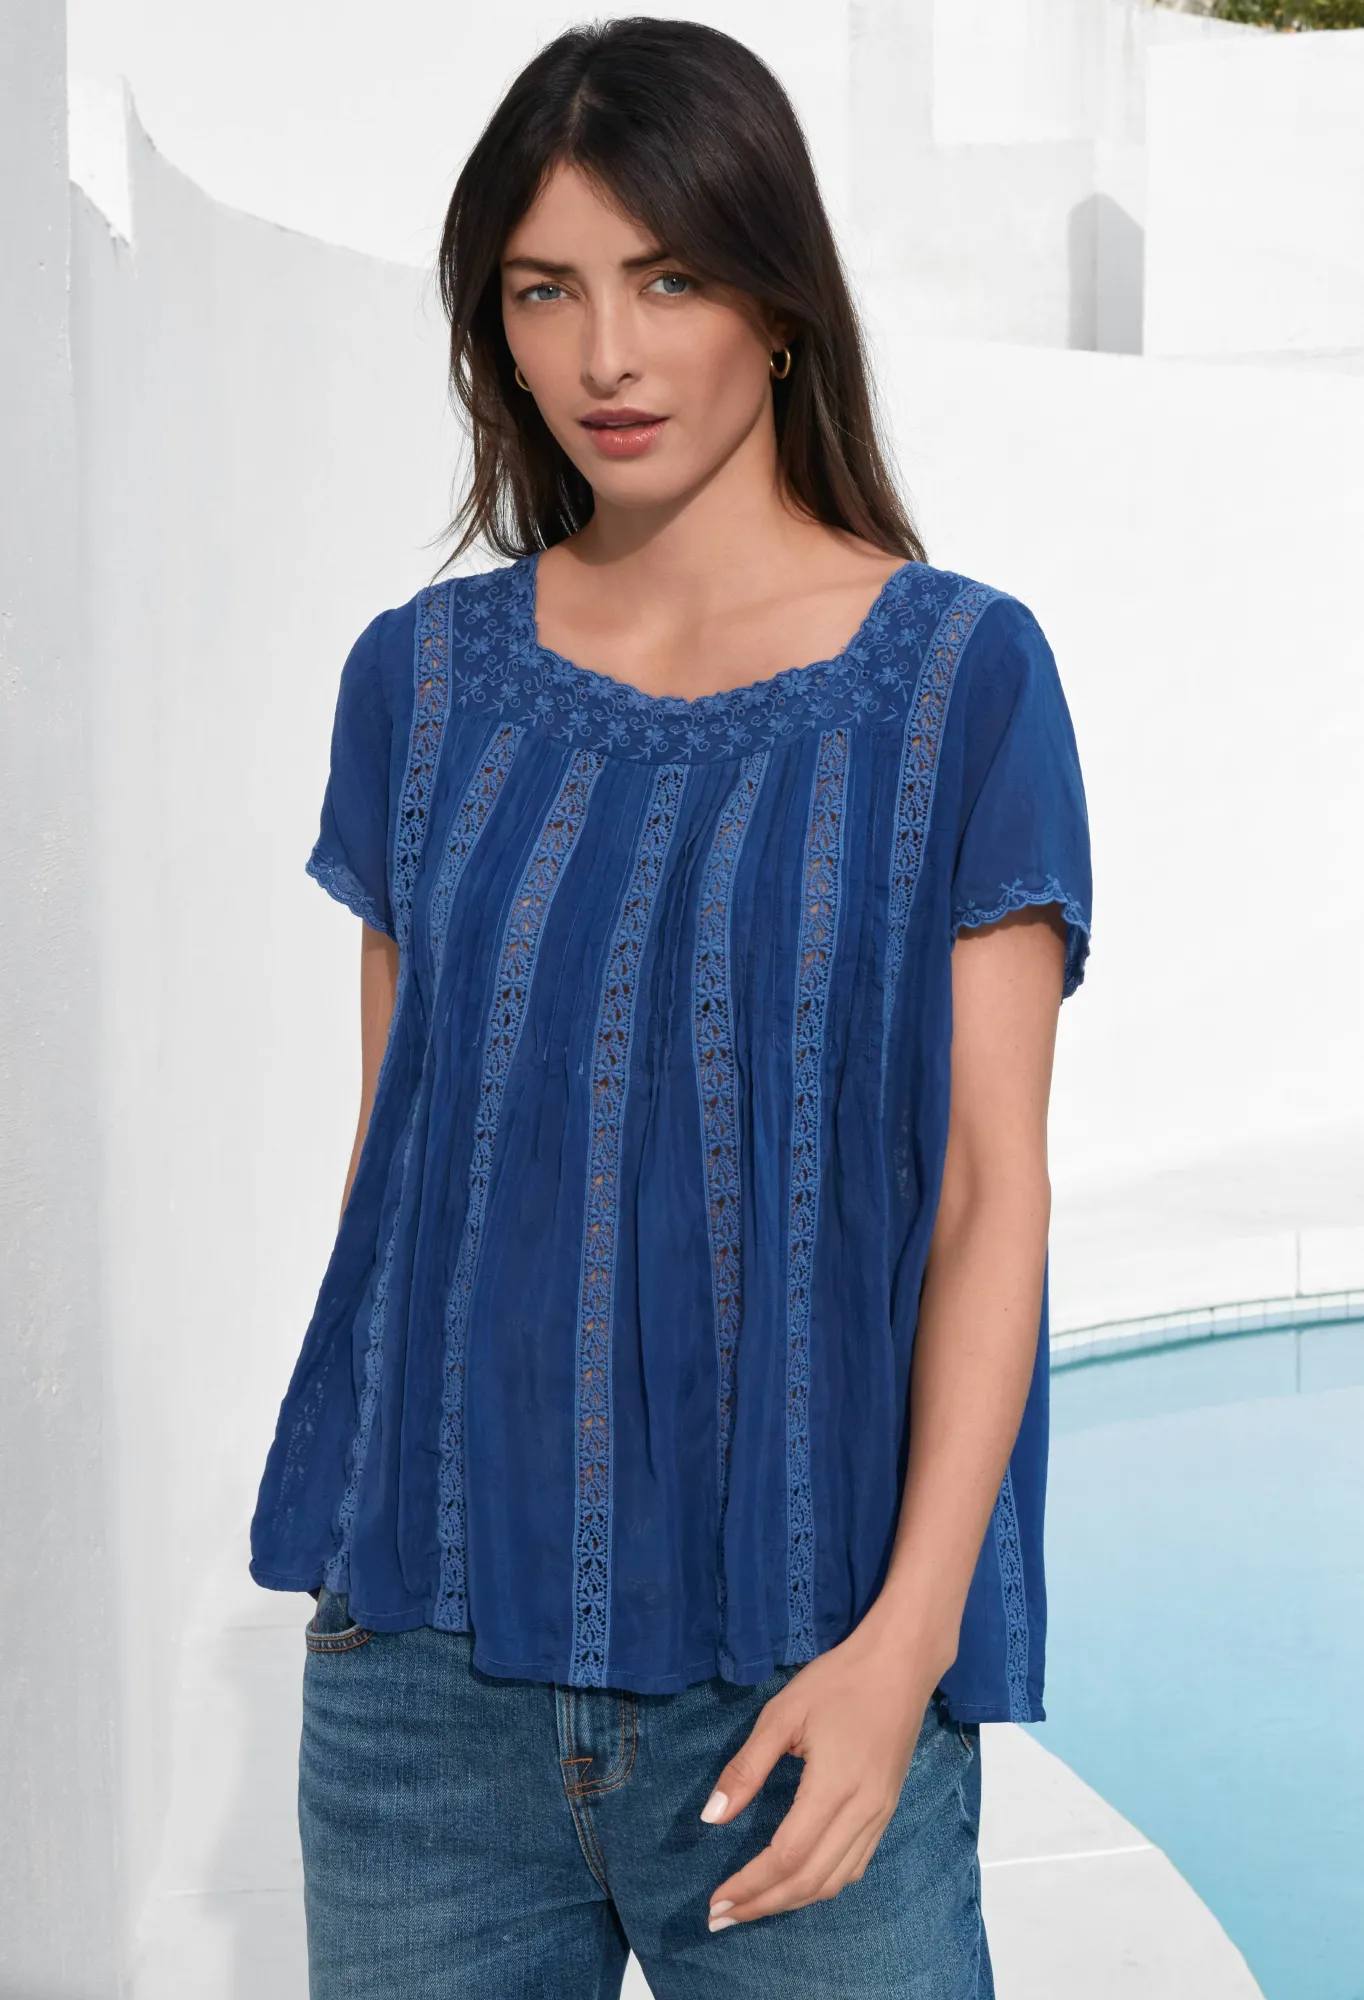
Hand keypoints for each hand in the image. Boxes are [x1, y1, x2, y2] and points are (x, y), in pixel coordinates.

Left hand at [700, 1616, 948, 1928]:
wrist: (900, 1665)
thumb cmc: (838, 1682)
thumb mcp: (782, 1714)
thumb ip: (747, 1768)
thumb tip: (712, 1818)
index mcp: (833, 1789)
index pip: (786, 1857)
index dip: (749, 1885)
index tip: (715, 1901)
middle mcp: (862, 1813)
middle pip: (809, 1881)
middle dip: (762, 1905)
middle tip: (721, 1918)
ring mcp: (879, 1816)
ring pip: (834, 1881)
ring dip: (790, 1902)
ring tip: (751, 1908)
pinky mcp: (886, 1811)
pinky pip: (854, 1866)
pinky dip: (821, 1886)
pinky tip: (797, 1885)